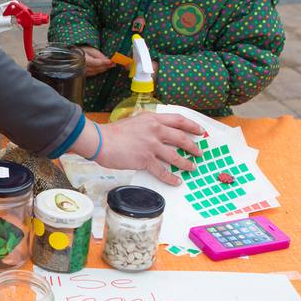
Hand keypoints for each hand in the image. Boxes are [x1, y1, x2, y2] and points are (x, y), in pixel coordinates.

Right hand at [72, 113, 203, 185]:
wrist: (100, 141)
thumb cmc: (113, 133)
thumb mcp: (134, 122)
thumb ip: (148, 126)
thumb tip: (158, 135)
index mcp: (152, 119)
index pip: (178, 120)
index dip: (192, 125)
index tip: (200, 131)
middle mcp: (154, 130)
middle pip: (181, 138)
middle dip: (193, 146)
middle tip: (199, 152)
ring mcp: (151, 145)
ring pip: (175, 156)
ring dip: (186, 163)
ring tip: (192, 167)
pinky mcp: (145, 159)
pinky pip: (163, 171)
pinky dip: (171, 177)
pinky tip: (177, 181)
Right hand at [79, 45, 114, 74]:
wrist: (73, 55)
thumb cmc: (81, 50)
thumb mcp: (90, 49)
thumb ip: (98, 55)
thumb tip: (107, 60)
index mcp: (82, 58)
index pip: (94, 62)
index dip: (103, 62)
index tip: (110, 61)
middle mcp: (81, 66)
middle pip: (96, 68)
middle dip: (105, 66)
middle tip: (113, 63)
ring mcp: (81, 71)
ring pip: (95, 72)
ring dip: (103, 69)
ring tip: (110, 65)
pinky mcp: (83, 74)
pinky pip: (93, 74)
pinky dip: (99, 71)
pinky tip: (104, 68)